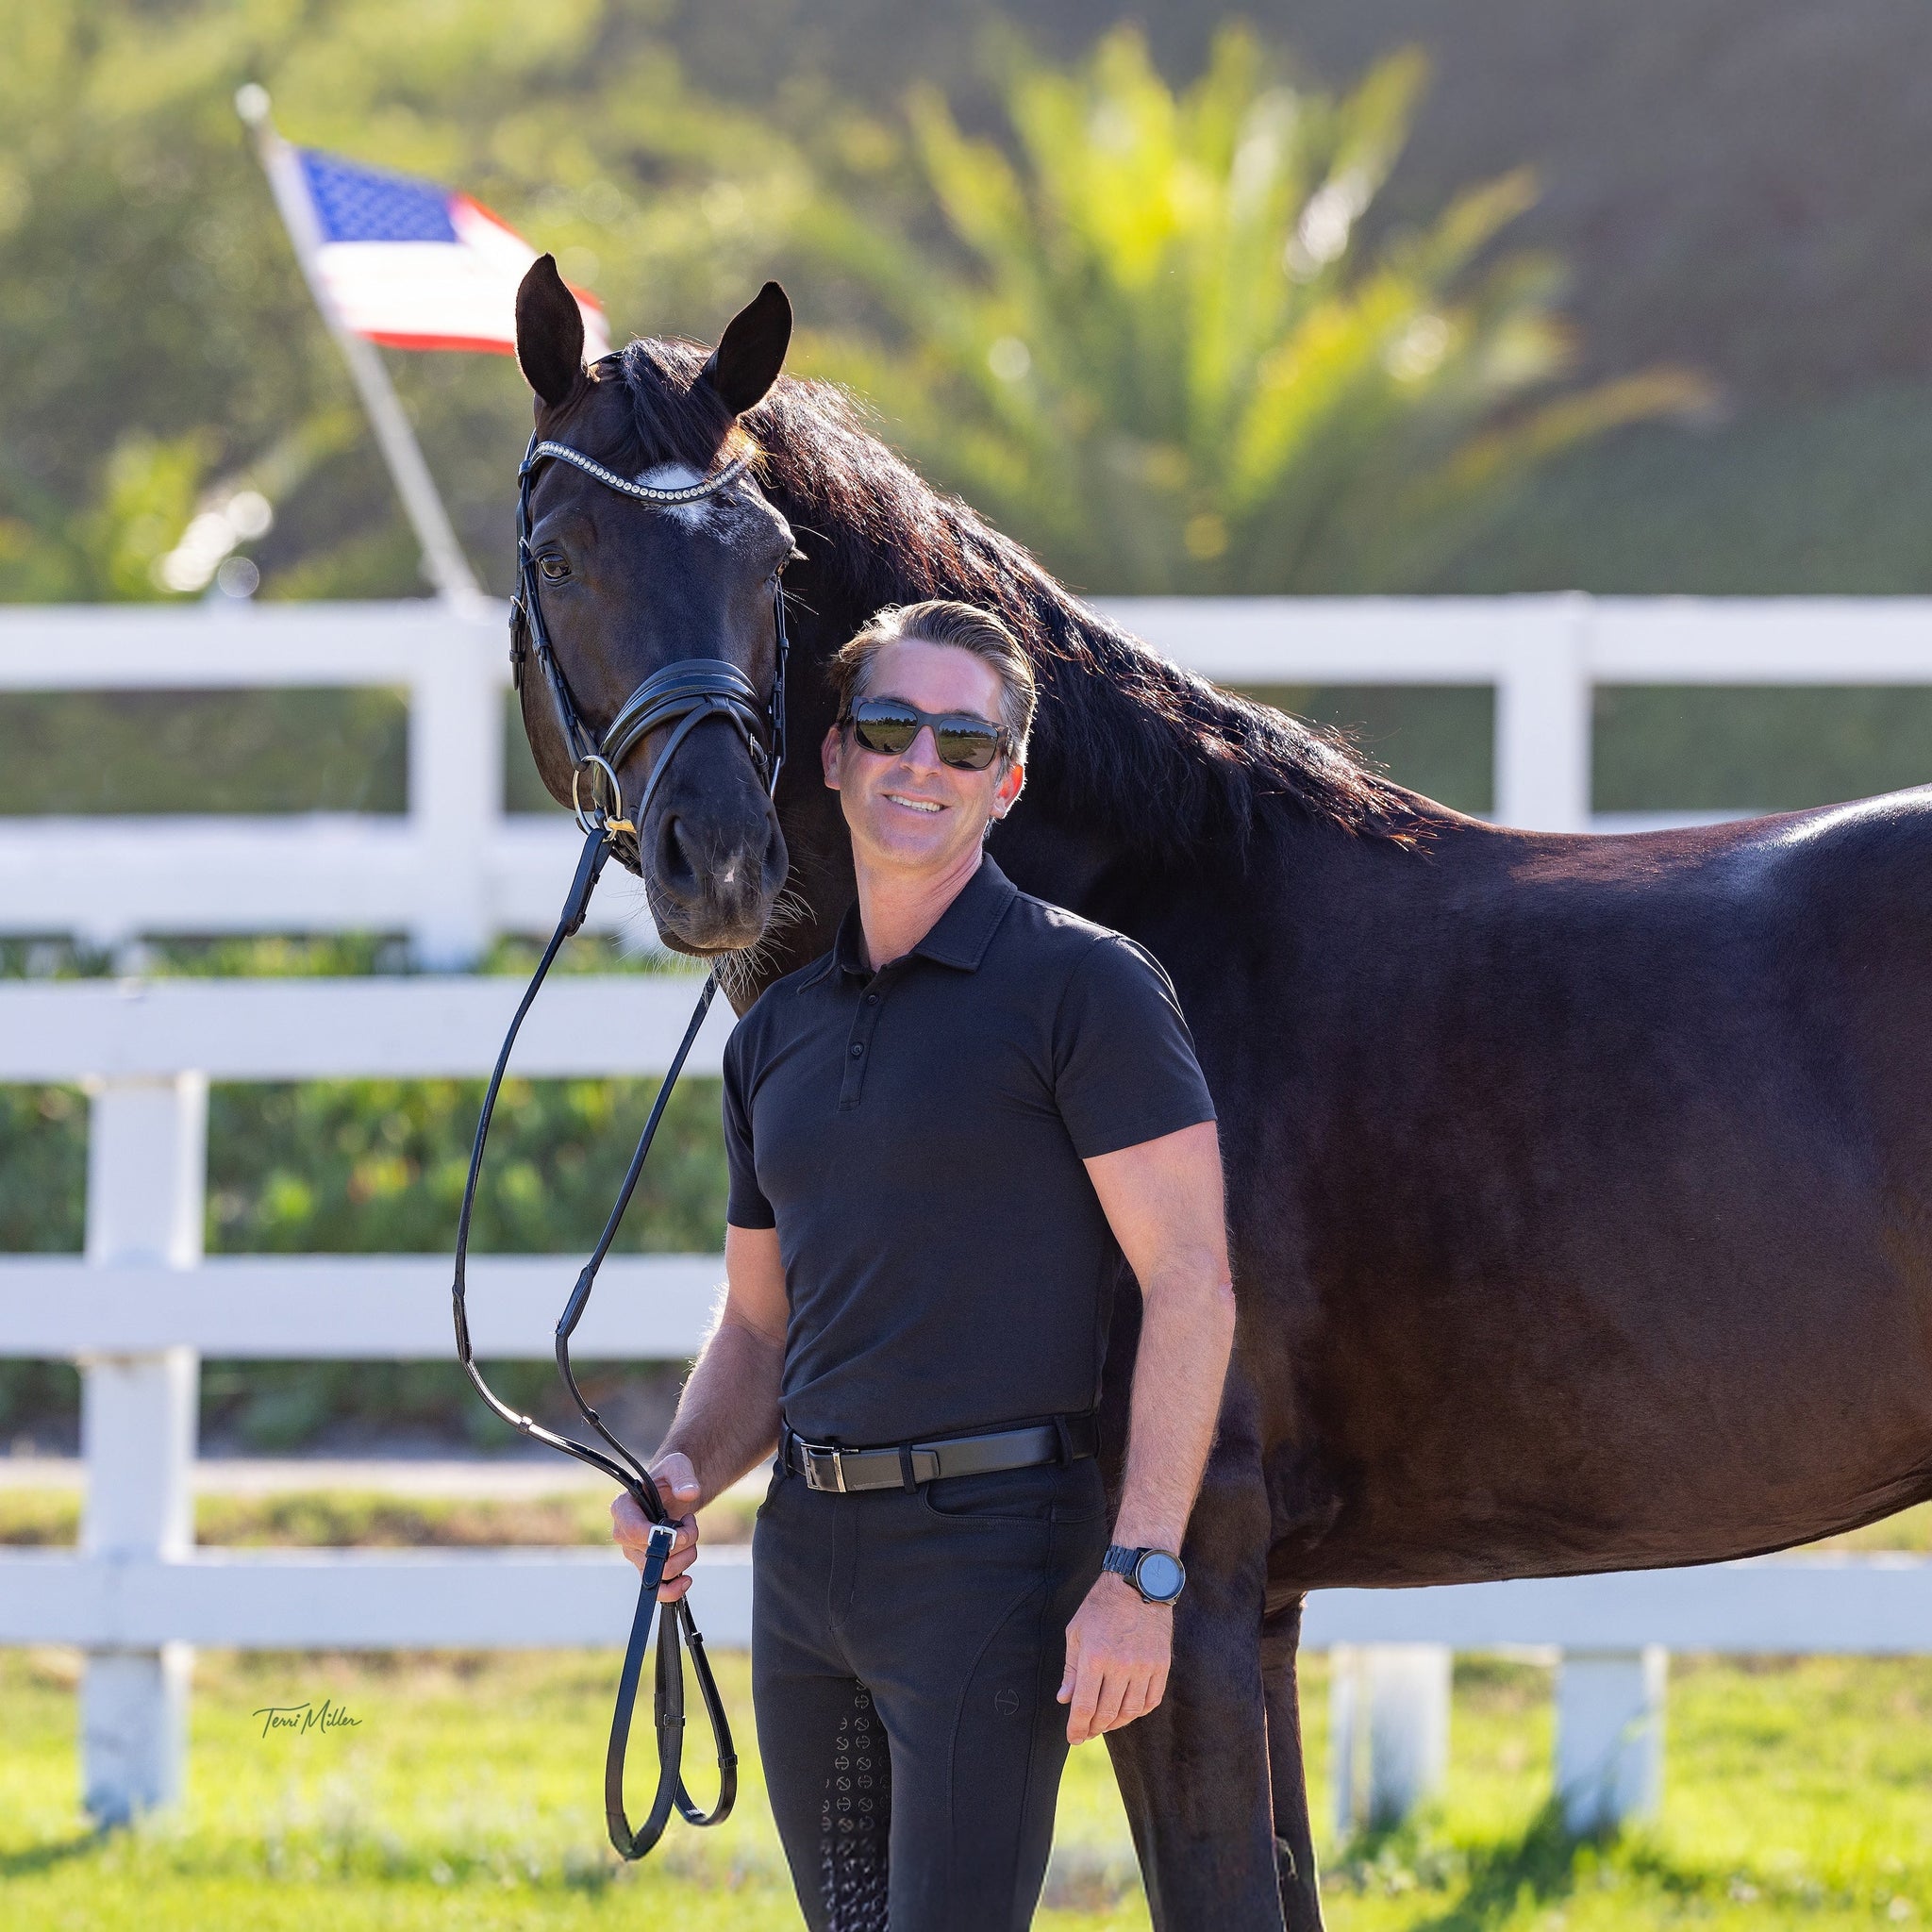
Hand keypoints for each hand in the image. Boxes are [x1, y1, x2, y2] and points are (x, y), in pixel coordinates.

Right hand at [610, 1452, 701, 1602]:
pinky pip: (656, 1590)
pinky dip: (673, 1590)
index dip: (659, 1536)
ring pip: (660, 1573)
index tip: (681, 1528)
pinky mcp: (647, 1567)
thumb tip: (689, 1494)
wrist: (674, 1492)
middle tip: (689, 1523)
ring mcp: (634, 1554)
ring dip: (686, 1557)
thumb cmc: (670, 1478)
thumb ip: (683, 1476)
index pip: (633, 1531)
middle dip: (682, 1542)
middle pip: (652, 1555)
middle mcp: (624, 1534)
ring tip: (690, 1535)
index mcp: (623, 1508)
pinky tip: (687, 1579)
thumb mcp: (677, 1467)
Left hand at [1058, 1571, 1171, 1743]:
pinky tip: (1128, 1710)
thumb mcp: (1077, 1632)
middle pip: (1107, 1714)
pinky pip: (1151, 1700)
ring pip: (1130, 1711)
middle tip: (1086, 1732)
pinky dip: (1138, 1711)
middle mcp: (1121, 1666)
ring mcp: (1144, 1666)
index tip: (1073, 1738)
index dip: (1077, 1727)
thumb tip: (1065, 1699)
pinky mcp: (1161, 1664)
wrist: (1138, 1582)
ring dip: (1115, 1723)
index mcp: (1095, 1657)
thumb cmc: (1101, 1606)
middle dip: (1094, 1728)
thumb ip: (1072, 1669)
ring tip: (1105, 1722)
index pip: (1085, 1707)